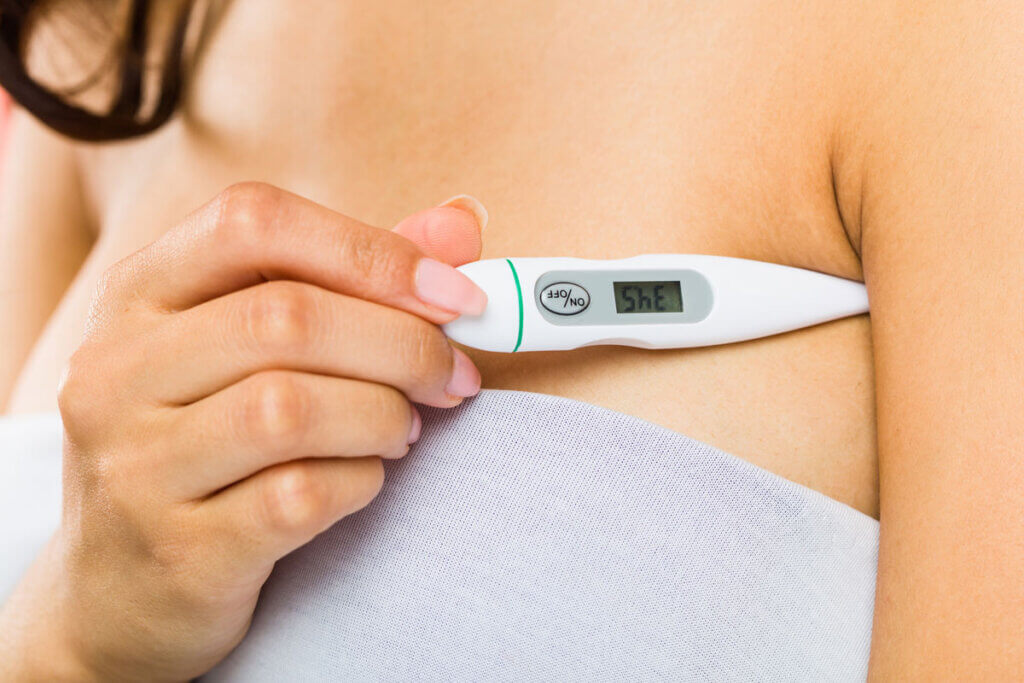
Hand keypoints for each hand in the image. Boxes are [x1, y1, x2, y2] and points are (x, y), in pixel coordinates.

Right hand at [0, 183, 487, 680]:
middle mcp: (116, 370)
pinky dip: (359, 481)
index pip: (251, 223)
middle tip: (452, 374)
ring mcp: (135, 466)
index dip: (371, 251)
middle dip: (402, 343)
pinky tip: (363, 479)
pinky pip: (298, 498)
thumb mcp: (253, 345)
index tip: (454, 294)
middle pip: (286, 318)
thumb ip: (356, 276)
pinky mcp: (176, 550)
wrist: (120, 589)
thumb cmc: (207, 441)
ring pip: (291, 409)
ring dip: (382, 414)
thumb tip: (461, 223)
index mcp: (139, 295)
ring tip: (402, 427)